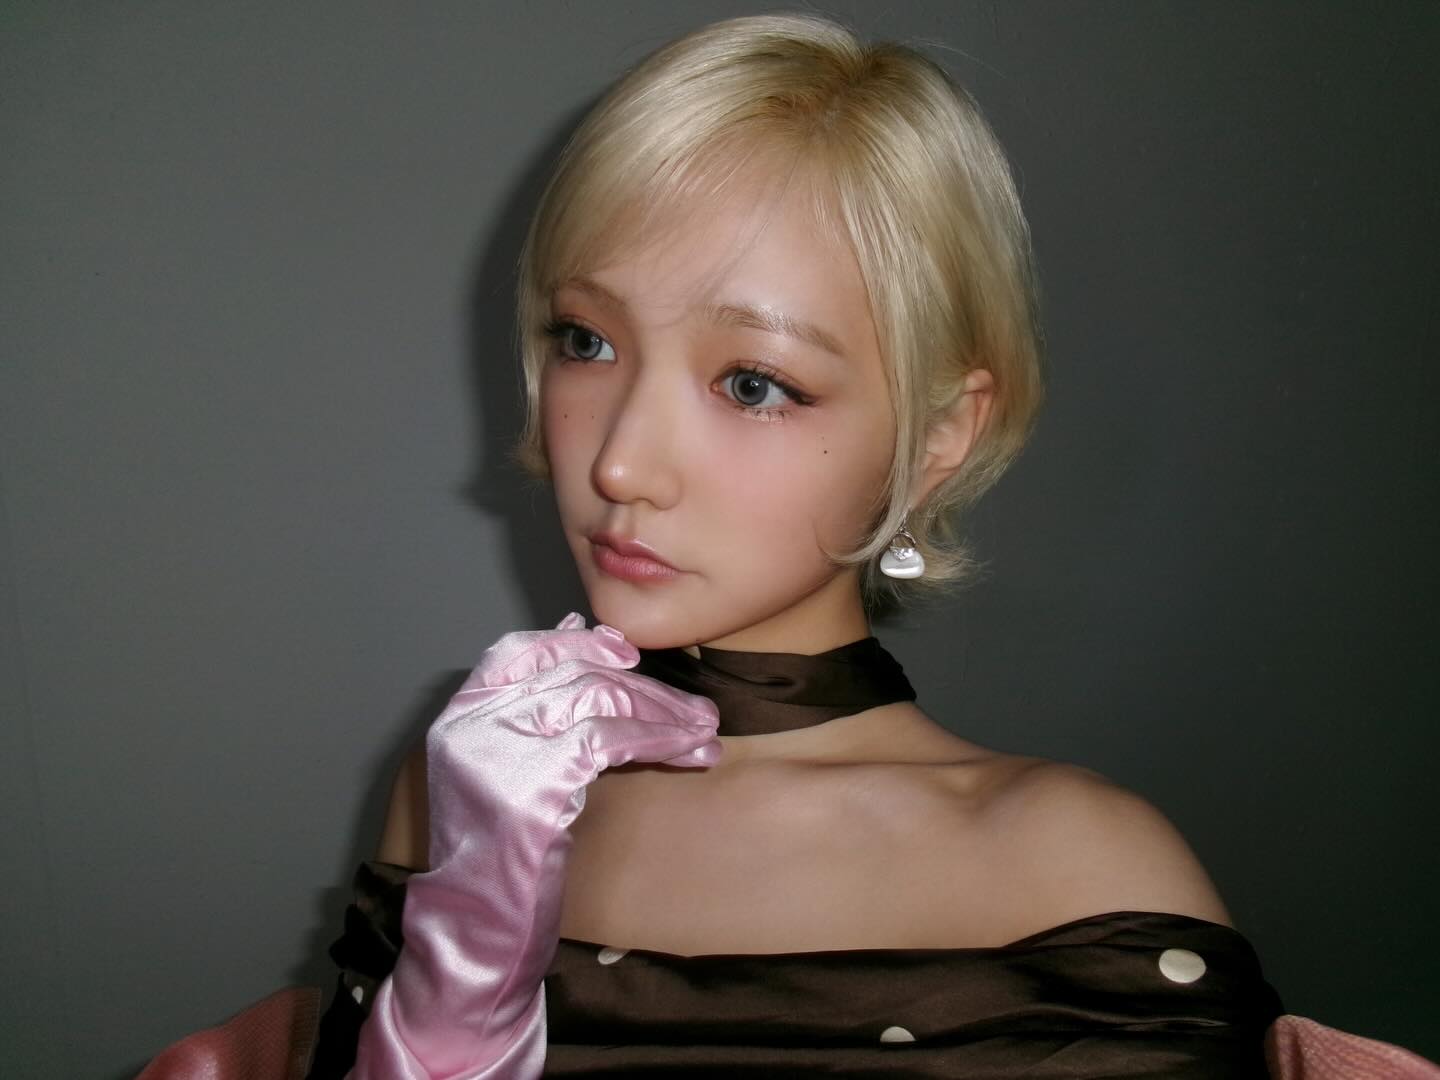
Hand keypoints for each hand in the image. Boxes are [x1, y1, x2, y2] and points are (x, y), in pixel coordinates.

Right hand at [350, 615, 719, 1078]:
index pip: (519, 651)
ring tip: (706, 733)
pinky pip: (607, 741)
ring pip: (597, 699)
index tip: (626, 652)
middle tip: (696, 709)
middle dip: (642, 688)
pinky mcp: (530, 786)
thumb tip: (573, 631)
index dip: (576, 644)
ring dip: (663, 712)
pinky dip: (657, 739)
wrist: (471, 934)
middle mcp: (471, 723)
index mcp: (460, 715)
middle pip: (570, 674)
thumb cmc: (497, 858)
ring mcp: (496, 751)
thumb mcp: (502, 771)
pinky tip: (688, 754)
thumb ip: (531, 711)